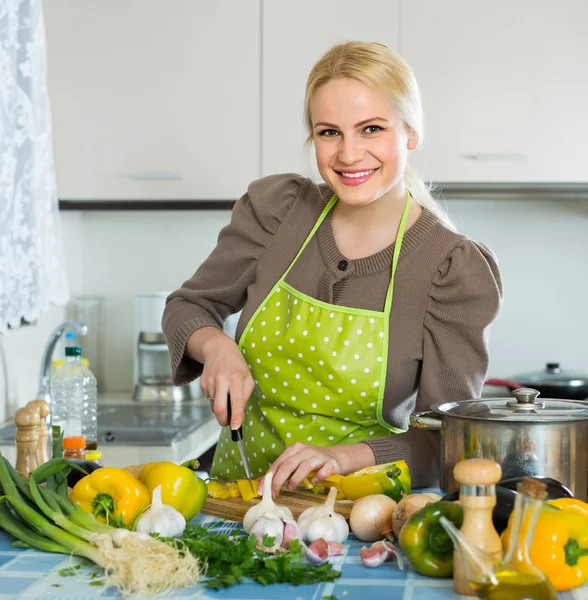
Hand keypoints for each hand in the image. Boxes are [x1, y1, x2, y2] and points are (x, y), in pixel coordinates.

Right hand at [189, 328, 254, 428]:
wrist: (218, 349)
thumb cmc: (237, 365)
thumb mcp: (248, 378)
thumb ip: (245, 396)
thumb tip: (239, 414)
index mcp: (236, 378)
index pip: (236, 401)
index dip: (236, 416)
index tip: (235, 427)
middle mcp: (221, 380)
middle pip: (219, 408)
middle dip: (223, 420)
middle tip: (228, 423)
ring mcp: (210, 382)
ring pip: (214, 406)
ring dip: (220, 407)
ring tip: (225, 394)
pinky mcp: (202, 384)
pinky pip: (209, 399)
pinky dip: (215, 399)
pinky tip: (219, 388)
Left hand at [260, 442, 375, 495]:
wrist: (337, 457)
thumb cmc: (313, 462)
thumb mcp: (297, 463)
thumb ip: (283, 471)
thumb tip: (264, 484)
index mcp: (295, 449)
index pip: (279, 462)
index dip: (269, 476)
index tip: (261, 489)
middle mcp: (306, 450)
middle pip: (289, 464)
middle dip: (279, 480)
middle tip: (274, 492)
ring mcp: (319, 456)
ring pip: (304, 466)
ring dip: (295, 479)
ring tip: (291, 487)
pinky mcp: (331, 463)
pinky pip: (323, 471)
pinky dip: (317, 477)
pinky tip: (314, 482)